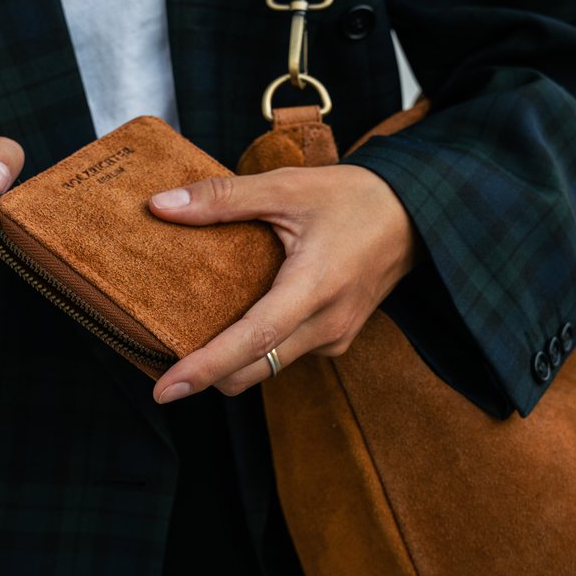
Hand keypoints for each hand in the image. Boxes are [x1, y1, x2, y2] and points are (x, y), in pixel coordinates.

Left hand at [148, 163, 418, 402]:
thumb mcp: (287, 187)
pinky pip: (283, 356)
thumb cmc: (354, 198)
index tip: (166, 389)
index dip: (206, 368)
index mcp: (314, 288)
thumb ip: (223, 198)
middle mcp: (326, 325)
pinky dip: (254, 350)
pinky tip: (235, 320)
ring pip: (267, 368)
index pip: (253, 341)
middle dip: (206, 376)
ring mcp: (334, 338)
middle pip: (253, 370)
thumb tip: (160, 206)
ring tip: (192, 338)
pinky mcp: (335, 339)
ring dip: (229, 363)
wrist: (415, 215)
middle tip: (161, 366)